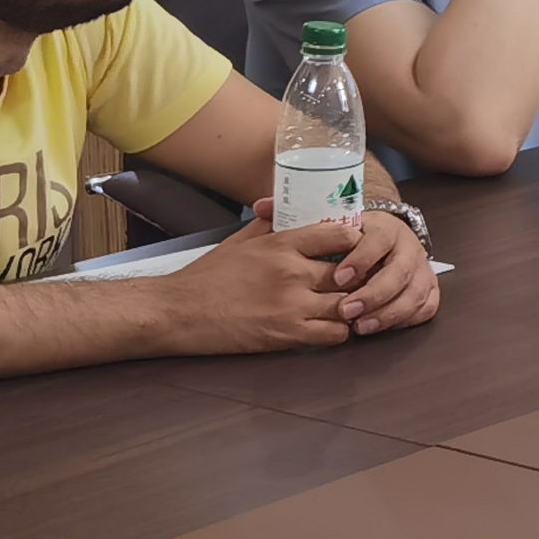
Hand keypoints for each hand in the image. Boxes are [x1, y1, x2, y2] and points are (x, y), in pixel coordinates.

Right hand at [138, 212, 364, 355]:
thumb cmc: (206, 276)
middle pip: (353, 272)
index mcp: (282, 244)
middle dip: (360, 278)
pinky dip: (338, 331)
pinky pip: (335, 334)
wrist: (177, 311)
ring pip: (350, 304)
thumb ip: (268, 223)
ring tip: (348, 307)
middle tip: (361, 283)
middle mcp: (293, 271)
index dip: (356, 244)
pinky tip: (329, 326)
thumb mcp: (239, 240)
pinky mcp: (287, 334)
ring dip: (353, 307)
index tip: (356, 251)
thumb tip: (280, 204)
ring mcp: (293, 304)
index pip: (342, 236)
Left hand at [318, 205, 442, 336]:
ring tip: (360, 326)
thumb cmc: (355, 239)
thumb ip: (321, 232)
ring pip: (415, 293)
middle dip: (373, 294)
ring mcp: (422, 268)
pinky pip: (426, 307)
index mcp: (386, 228)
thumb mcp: (340, 228)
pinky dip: (406, 319)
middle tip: (346, 311)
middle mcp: (409, 247)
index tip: (338, 278)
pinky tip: (383, 327)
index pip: (378, 240)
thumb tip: (283, 226)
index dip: (360, 260)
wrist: (385, 237)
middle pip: (399, 271)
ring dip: (388, 313)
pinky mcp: (430, 288)